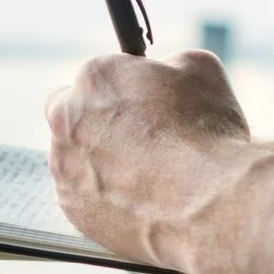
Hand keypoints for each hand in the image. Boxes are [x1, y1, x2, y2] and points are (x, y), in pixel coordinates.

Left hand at [46, 50, 273, 273]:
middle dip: (97, 125)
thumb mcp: (201, 70)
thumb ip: (170, 63)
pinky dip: (105, 199)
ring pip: (75, 160)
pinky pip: (83, 198)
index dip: (119, 93)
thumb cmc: (207, 135)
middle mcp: (66, 119)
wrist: (210, 205)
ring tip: (145, 177)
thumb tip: (166, 71)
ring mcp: (64, 168)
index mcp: (94, 77)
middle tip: (136, 141)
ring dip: (99, 164)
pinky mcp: (73, 210)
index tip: (139, 108)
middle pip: (72, 117)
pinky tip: (139, 201)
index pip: (94, 79)